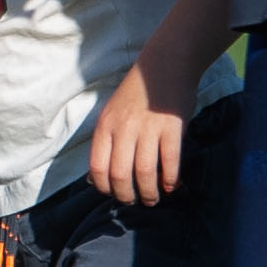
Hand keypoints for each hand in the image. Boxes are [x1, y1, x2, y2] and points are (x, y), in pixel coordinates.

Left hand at [87, 68, 190, 205]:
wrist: (165, 65)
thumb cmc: (138, 94)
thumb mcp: (112, 113)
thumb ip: (106, 143)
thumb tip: (94, 179)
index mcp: (106, 125)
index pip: (97, 167)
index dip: (104, 188)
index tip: (114, 194)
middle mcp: (124, 128)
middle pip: (120, 175)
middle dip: (127, 196)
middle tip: (135, 201)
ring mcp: (148, 127)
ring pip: (144, 172)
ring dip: (149, 192)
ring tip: (153, 198)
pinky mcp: (171, 127)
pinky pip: (169, 161)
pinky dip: (170, 179)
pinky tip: (171, 185)